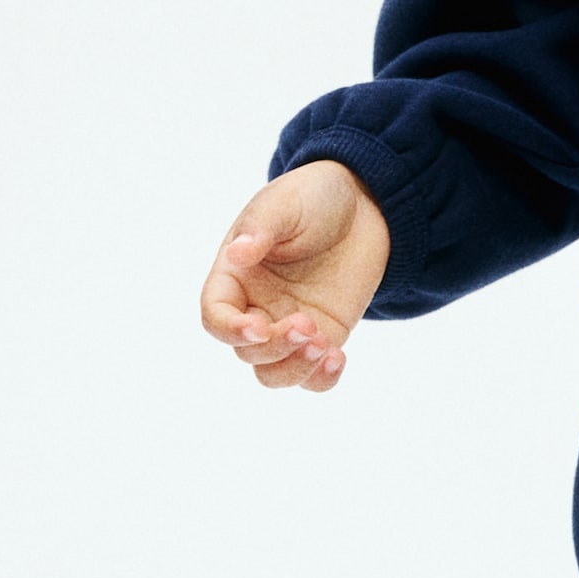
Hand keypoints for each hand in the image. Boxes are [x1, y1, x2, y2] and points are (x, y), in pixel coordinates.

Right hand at [199, 160, 390, 391]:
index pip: (215, 317)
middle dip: (275, 348)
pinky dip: (321, 379)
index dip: (231, 330)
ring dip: (296, 369)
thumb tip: (237, 253)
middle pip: (247, 353)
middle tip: (308, 327)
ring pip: (274, 374)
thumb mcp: (284, 204)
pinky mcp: (323, 336)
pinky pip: (312, 376)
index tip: (259, 327)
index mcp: (233, 276)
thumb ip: (260, 228)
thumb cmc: (312, 198)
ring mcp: (288, 325)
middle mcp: (255, 307)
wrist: (363, 204)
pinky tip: (337, 359)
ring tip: (327, 349)